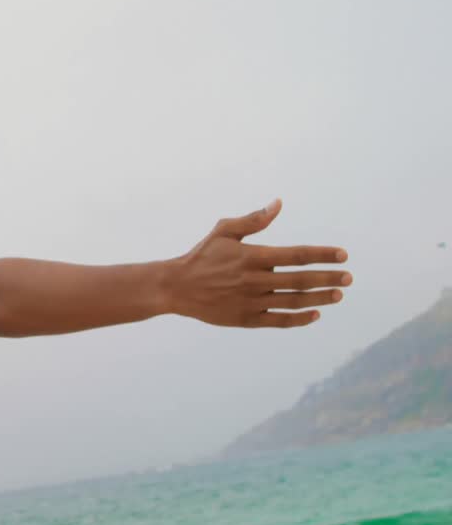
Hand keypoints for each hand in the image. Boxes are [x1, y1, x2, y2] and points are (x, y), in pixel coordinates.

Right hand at [165, 199, 351, 327]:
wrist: (176, 287)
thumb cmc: (202, 256)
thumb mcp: (223, 232)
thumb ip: (253, 220)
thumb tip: (278, 204)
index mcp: (252, 257)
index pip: (297, 255)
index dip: (322, 254)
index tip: (342, 255)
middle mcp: (254, 280)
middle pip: (300, 279)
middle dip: (328, 278)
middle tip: (348, 278)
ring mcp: (250, 301)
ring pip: (293, 301)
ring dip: (319, 298)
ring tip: (338, 295)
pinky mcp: (245, 319)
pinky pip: (278, 321)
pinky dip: (299, 318)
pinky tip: (315, 314)